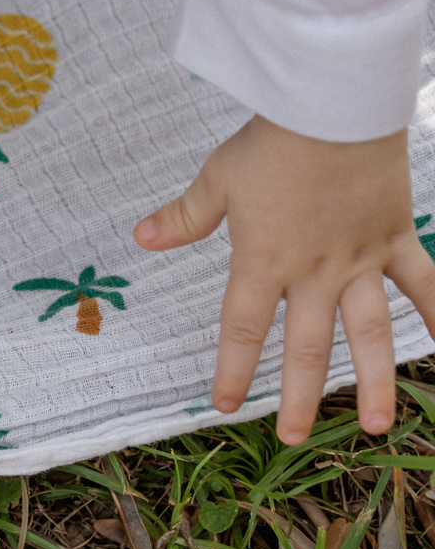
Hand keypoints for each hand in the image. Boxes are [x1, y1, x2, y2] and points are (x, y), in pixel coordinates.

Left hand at [135, 116, 434, 441]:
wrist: (333, 110)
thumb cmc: (272, 144)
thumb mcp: (217, 180)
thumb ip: (185, 217)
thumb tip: (141, 238)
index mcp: (264, 261)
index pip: (242, 329)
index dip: (234, 370)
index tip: (226, 404)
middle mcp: (315, 271)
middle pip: (305, 346)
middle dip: (298, 395)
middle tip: (294, 437)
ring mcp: (361, 259)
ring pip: (369, 332)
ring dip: (373, 380)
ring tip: (376, 425)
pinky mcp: (397, 237)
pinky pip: (425, 284)